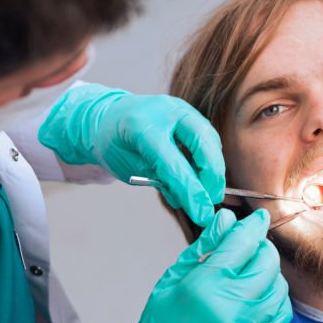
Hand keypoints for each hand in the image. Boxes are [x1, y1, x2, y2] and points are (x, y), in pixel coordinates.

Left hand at [39, 83, 223, 224]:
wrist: (108, 117)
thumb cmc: (115, 145)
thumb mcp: (129, 169)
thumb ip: (160, 181)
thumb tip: (190, 200)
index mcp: (141, 127)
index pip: (173, 164)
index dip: (191, 192)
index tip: (203, 214)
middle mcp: (165, 111)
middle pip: (201, 143)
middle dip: (212, 175)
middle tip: (212, 199)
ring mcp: (179, 107)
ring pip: (210, 138)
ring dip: (214, 167)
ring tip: (208, 191)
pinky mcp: (189, 111)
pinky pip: (208, 135)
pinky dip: (210, 157)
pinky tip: (204, 174)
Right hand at [104, 209, 291, 322]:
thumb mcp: (172, 280)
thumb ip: (203, 247)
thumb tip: (225, 220)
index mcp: (204, 286)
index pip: (242, 243)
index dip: (252, 225)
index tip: (257, 219)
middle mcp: (231, 306)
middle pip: (266, 261)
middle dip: (261, 248)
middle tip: (250, 248)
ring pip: (278, 286)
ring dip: (269, 274)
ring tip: (252, 274)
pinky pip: (281, 314)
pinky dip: (275, 299)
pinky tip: (260, 296)